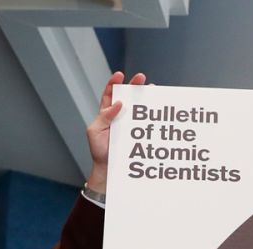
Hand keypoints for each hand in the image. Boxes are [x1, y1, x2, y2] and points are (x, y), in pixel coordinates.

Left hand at [85, 70, 148, 194]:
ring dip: (146, 98)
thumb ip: (104, 117)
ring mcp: (130, 125)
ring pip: (138, 108)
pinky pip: (145, 123)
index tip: (120, 75)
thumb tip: (117, 103)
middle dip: (134, 85)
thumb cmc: (99, 151)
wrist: (109, 169)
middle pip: (127, 97)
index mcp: (106, 114)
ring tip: (152, 90)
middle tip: (141, 78)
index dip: (113, 83)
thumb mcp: (95, 131)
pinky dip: (152, 116)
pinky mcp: (138, 134)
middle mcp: (119, 117)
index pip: (109, 94)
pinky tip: (156, 111)